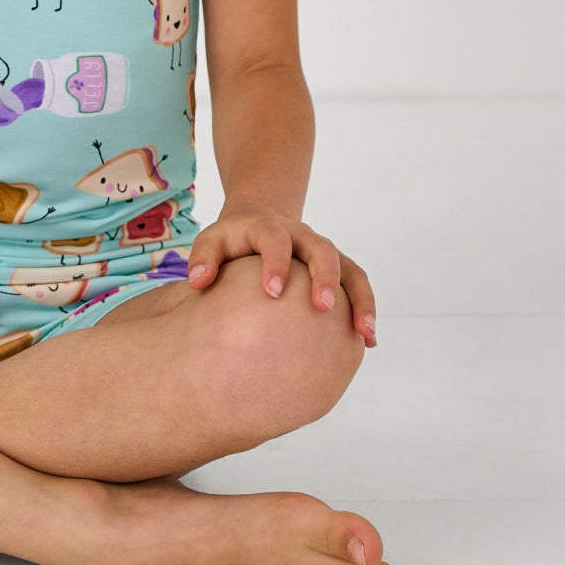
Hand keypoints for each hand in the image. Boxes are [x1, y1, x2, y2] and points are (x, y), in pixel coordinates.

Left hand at [187, 202, 377, 347]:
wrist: (260, 222)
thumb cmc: (233, 241)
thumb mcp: (212, 241)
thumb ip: (203, 257)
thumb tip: (197, 282)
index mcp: (269, 228)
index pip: (275, 239)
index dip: (275, 263)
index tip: (271, 292)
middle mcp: (302, 236)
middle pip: (322, 249)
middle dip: (324, 277)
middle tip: (321, 307)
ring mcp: (323, 252)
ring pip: (350, 269)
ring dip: (360, 299)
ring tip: (363, 333)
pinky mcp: (338, 269)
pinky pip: (357, 285)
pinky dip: (365, 310)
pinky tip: (367, 342)